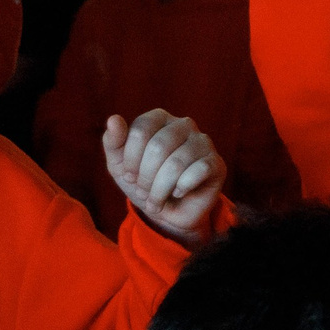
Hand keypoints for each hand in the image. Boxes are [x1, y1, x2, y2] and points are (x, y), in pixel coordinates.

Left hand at [104, 111, 224, 246]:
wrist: (168, 211)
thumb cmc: (143, 182)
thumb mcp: (120, 165)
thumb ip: (113, 142)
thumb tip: (113, 119)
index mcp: (160, 118)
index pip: (141, 131)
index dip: (131, 160)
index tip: (130, 176)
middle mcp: (184, 124)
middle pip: (158, 147)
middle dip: (145, 177)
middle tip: (143, 192)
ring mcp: (203, 142)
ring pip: (176, 164)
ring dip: (160, 190)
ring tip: (156, 200)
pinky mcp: (216, 163)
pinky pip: (198, 172)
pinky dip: (181, 188)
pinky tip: (179, 193)